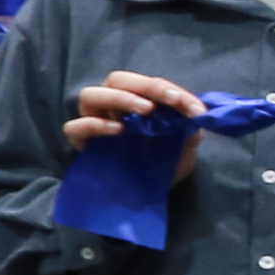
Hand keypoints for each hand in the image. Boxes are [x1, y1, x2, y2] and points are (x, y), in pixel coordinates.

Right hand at [68, 69, 205, 182]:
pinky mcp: (82, 144)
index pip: (147, 83)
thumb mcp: (185, 144)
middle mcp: (112, 106)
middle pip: (116, 80)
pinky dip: (94, 124)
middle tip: (170, 100)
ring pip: (89, 95)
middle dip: (146, 86)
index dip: (171, 90)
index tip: (195, 108)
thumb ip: (191, 126)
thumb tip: (199, 112)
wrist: (154, 194)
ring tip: (146, 110)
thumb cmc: (166, 162)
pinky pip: (74, 128)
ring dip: (119, 97)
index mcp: (135, 100)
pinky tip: (118, 131)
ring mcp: (94, 122)